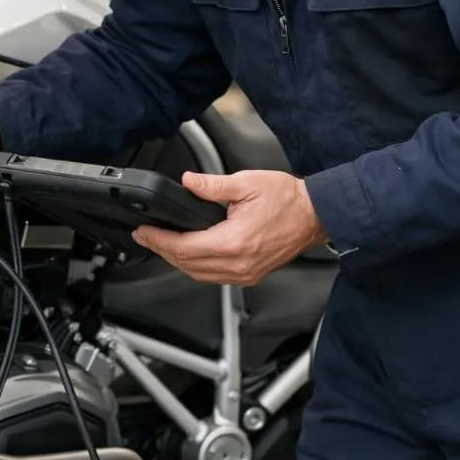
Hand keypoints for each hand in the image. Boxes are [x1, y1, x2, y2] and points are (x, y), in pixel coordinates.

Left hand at [132, 171, 326, 285]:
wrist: (315, 215)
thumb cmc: (288, 200)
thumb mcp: (247, 183)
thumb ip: (212, 186)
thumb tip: (188, 182)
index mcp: (234, 242)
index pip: (184, 247)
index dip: (159, 240)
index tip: (143, 231)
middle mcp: (238, 264)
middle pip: (187, 265)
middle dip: (162, 250)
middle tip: (145, 237)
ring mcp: (245, 273)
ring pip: (199, 275)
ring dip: (177, 261)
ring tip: (161, 245)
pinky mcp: (251, 275)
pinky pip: (214, 277)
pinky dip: (196, 268)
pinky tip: (189, 255)